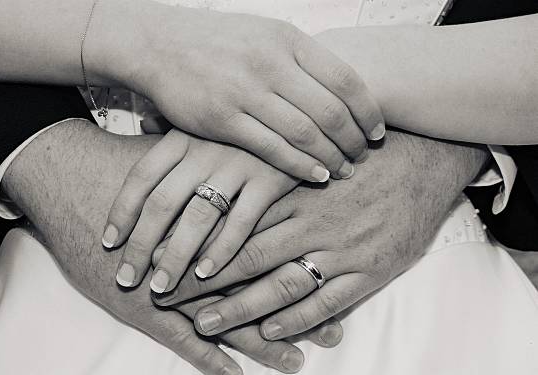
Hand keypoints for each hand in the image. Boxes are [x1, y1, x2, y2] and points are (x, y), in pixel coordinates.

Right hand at [0, 121, 306, 374]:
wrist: (66, 177)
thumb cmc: (123, 165)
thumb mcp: (179, 153)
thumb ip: (218, 158)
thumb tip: (262, 144)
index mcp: (218, 209)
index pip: (272, 246)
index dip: (305, 267)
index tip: (341, 283)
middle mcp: (201, 249)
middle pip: (257, 284)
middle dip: (296, 309)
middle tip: (334, 334)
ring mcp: (171, 281)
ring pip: (226, 314)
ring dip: (260, 340)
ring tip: (294, 361)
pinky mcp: (139, 303)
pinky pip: (179, 337)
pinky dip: (205, 356)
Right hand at [102, 0, 383, 180]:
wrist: (160, 44)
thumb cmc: (217, 42)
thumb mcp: (264, 34)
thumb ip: (300, 58)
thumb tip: (340, 87)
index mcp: (287, 40)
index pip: (346, 78)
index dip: (369, 110)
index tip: (379, 131)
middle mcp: (271, 64)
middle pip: (331, 110)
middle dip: (354, 139)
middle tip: (364, 156)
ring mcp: (246, 92)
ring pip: (305, 133)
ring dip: (332, 156)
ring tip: (346, 171)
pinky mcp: (222, 120)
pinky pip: (272, 149)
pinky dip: (300, 165)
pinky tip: (316, 175)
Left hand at [102, 129, 298, 292]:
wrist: (298, 116)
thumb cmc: (242, 129)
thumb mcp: (207, 122)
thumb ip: (176, 132)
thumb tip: (141, 124)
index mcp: (184, 135)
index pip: (141, 176)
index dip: (121, 212)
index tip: (108, 243)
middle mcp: (205, 149)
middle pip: (162, 204)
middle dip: (141, 245)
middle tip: (126, 279)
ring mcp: (238, 164)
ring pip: (197, 218)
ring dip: (176, 257)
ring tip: (162, 288)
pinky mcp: (270, 180)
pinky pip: (241, 222)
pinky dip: (222, 250)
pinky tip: (206, 274)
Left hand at [153, 131, 488, 338]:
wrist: (422, 160)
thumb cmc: (357, 155)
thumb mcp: (308, 151)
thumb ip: (265, 165)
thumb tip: (215, 167)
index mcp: (290, 187)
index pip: (232, 219)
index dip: (192, 238)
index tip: (158, 254)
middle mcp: (309, 219)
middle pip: (245, 255)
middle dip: (202, 280)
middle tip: (164, 296)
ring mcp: (339, 247)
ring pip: (281, 283)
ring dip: (241, 307)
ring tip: (206, 324)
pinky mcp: (368, 269)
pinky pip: (326, 300)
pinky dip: (296, 318)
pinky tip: (270, 331)